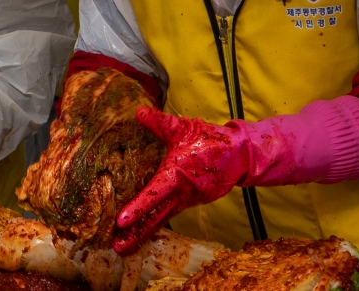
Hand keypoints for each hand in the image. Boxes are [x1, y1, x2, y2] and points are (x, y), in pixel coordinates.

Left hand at [113, 108, 246, 253]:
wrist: (241, 154)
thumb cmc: (210, 139)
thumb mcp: (184, 127)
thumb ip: (160, 123)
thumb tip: (138, 112)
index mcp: (178, 174)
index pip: (155, 193)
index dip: (138, 207)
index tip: (122, 220)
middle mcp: (184, 192)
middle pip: (157, 216)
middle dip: (137, 232)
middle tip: (117, 246)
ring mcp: (190, 199)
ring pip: (163, 217)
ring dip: (144, 231)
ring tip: (124, 245)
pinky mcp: (193, 201)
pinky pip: (171, 213)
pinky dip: (157, 222)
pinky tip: (142, 230)